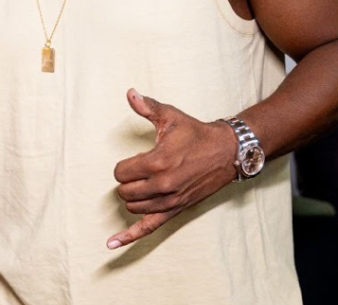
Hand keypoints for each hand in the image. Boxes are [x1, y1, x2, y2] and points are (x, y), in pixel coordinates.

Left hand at [106, 88, 236, 249]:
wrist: (225, 152)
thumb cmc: (195, 133)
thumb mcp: (170, 116)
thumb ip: (147, 106)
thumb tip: (130, 93)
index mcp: (157, 162)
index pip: (121, 173)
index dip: (123, 166)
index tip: (136, 158)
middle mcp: (162, 185)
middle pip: (125, 191)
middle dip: (127, 180)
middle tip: (140, 169)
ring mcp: (169, 201)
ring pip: (133, 208)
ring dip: (132, 196)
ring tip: (143, 183)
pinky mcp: (176, 210)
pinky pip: (149, 229)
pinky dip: (129, 238)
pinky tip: (112, 244)